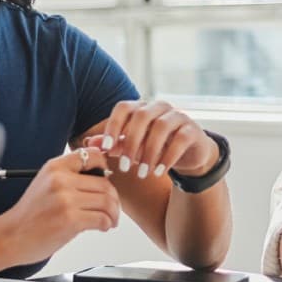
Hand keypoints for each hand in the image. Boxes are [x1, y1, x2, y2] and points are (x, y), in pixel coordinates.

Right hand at [0, 148, 119, 269]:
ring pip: (107, 201)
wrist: (10, 236)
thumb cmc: (29, 215)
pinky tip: (101, 227)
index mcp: (55, 167)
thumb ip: (68, 177)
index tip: (107, 181)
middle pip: (105, 183)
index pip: (92, 156)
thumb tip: (101, 178)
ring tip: (109, 220)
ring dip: (113, 214)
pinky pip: (102, 219)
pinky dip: (106, 225)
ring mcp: (66, 200)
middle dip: (114, 199)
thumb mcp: (45, 184)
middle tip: (112, 209)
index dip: (106, 168)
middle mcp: (61, 180)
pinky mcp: (70, 220)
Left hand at [87, 99, 218, 180]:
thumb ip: (113, 144)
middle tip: (125, 167)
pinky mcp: (193, 130)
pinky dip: (168, 157)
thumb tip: (89, 144)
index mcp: (141, 108)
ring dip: (149, 152)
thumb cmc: (153, 148)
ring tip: (143, 174)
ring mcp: (178, 116)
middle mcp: (159, 107)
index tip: (106, 149)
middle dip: (131, 143)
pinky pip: (180, 139)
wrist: (187, 154)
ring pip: (161, 127)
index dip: (113, 126)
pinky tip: (159, 172)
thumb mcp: (132, 147)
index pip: (124, 107)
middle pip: (142, 117)